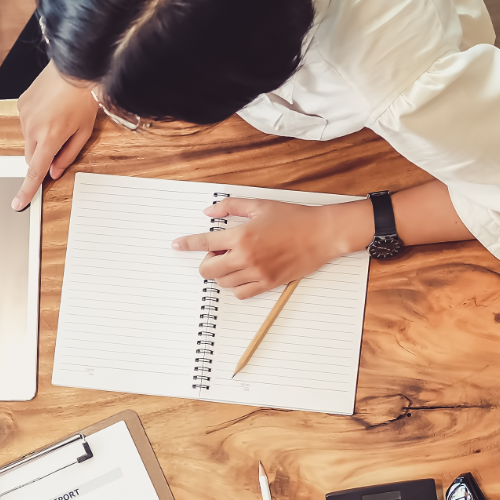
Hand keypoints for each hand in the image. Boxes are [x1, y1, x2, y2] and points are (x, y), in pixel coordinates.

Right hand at [13, 62, 99, 210]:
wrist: (74, 68)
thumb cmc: (83, 98)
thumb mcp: (84, 132)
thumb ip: (68, 155)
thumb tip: (55, 172)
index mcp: (50, 138)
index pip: (35, 172)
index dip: (27, 191)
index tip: (18, 203)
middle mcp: (33, 128)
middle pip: (31, 157)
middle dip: (42, 157)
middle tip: (58, 143)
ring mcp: (24, 116)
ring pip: (28, 140)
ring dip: (39, 138)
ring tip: (57, 119)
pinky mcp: (21, 105)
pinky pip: (26, 123)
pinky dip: (36, 123)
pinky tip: (49, 110)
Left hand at [172, 198, 371, 298]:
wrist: (322, 234)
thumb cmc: (294, 217)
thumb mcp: (260, 205)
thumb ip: (231, 207)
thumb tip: (209, 212)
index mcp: (242, 236)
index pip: (204, 242)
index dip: (187, 244)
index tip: (177, 244)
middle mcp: (246, 257)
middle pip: (208, 269)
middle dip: (207, 261)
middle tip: (218, 252)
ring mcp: (257, 273)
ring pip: (223, 283)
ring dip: (222, 273)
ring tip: (236, 260)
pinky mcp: (268, 284)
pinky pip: (241, 293)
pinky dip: (236, 286)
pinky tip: (244, 274)